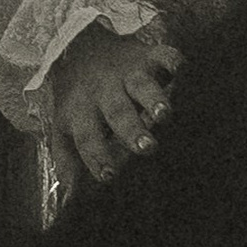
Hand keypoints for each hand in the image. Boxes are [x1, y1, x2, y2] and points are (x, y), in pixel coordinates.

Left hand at [47, 21, 180, 186]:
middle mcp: (104, 93)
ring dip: (153, 99)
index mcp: (82, 112)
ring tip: (165, 115)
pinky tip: (183, 69)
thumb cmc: (78, 99)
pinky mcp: (148, 56)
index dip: (97, 156)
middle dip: (132, 130)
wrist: (80, 46)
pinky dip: (173, 60)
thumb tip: (68, 200)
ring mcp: (127, 73)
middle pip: (117, 112)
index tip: (108, 176)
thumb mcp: (64, 127)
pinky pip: (162, 56)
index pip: (88, 137)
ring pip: (141, 86)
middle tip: (147, 148)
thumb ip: (67, 160)